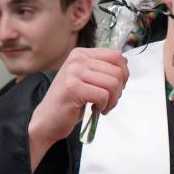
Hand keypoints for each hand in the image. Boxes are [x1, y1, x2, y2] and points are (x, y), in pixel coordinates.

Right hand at [28, 48, 128, 168]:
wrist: (48, 119)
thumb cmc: (70, 101)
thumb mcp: (87, 79)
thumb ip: (103, 70)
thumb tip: (125, 68)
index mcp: (82, 54)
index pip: (116, 56)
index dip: (123, 73)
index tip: (116, 87)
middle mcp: (77, 59)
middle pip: (117, 71)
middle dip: (119, 90)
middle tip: (108, 101)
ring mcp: (74, 72)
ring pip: (113, 83)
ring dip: (112, 99)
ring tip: (102, 106)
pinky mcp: (73, 88)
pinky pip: (103, 95)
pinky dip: (104, 106)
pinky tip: (94, 109)